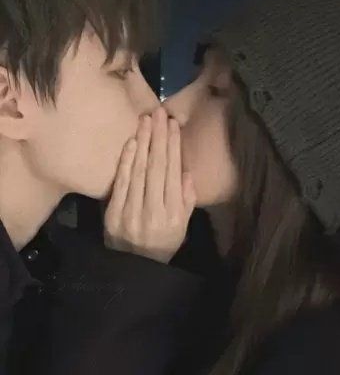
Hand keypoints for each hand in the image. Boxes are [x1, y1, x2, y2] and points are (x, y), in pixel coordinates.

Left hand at [104, 107, 196, 263]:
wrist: (134, 267)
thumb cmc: (163, 243)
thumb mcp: (183, 227)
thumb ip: (186, 200)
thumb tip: (186, 172)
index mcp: (174, 214)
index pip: (173, 173)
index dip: (174, 147)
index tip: (174, 126)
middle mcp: (154, 211)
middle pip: (157, 167)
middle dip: (159, 137)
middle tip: (160, 112)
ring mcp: (132, 212)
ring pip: (140, 171)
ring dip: (143, 143)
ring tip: (146, 120)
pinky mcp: (114, 213)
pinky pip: (122, 183)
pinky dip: (126, 161)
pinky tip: (132, 142)